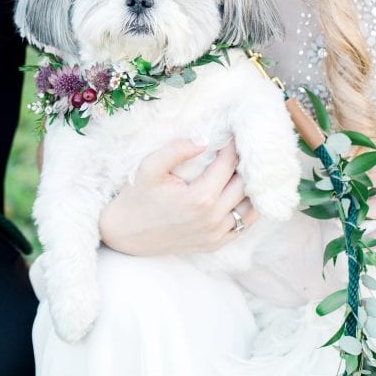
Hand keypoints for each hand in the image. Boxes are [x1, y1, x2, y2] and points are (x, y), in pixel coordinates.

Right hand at [98, 138, 257, 255]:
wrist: (126, 234)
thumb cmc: (138, 197)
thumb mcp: (149, 167)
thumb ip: (176, 150)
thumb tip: (204, 139)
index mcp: (199, 198)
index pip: (228, 164)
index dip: (232, 145)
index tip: (233, 132)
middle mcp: (212, 219)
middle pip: (244, 184)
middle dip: (244, 162)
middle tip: (242, 147)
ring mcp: (216, 234)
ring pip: (250, 206)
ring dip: (250, 185)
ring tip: (244, 168)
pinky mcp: (215, 244)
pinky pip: (244, 224)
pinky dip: (248, 207)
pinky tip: (242, 192)